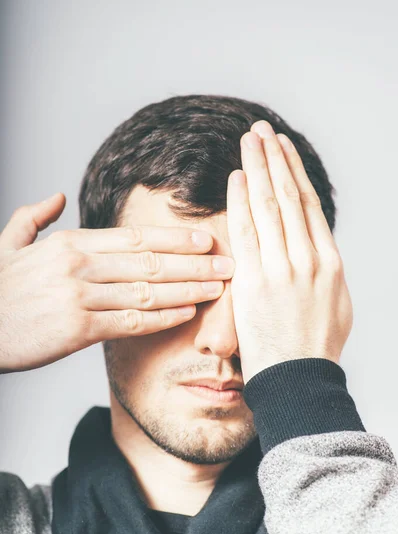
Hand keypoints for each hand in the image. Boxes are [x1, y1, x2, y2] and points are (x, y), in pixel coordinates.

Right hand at [0, 194, 233, 372]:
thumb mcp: (8, 243)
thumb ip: (34, 217)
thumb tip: (57, 195)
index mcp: (69, 243)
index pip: (135, 236)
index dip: (175, 237)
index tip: (205, 238)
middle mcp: (79, 265)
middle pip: (150, 261)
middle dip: (195, 262)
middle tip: (229, 262)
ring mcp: (79, 296)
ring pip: (147, 291)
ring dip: (188, 289)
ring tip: (219, 288)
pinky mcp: (76, 329)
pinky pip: (130, 322)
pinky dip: (162, 318)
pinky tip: (187, 314)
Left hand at [226, 120, 352, 384]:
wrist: (299, 381)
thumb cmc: (315, 348)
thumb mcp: (335, 305)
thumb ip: (323, 274)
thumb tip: (314, 253)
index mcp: (330, 262)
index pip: (309, 205)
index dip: (295, 173)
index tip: (284, 150)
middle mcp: (309, 259)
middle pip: (290, 197)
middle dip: (275, 159)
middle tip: (262, 130)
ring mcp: (282, 269)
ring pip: (270, 206)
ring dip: (259, 168)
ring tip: (249, 140)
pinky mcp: (254, 282)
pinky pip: (246, 232)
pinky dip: (241, 201)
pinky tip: (236, 176)